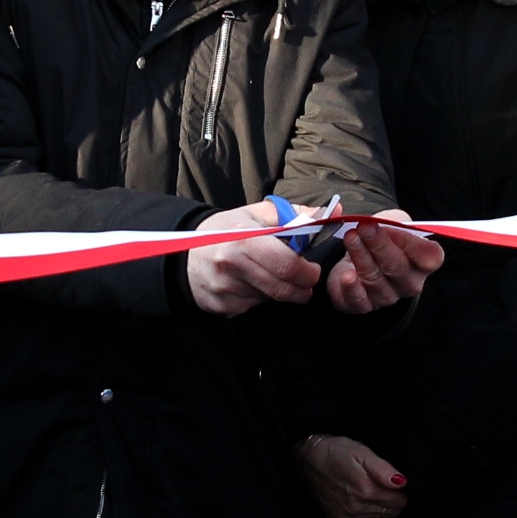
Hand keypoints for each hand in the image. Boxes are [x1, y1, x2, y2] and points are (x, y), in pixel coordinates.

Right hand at [185, 199, 320, 317]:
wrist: (183, 253)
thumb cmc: (226, 231)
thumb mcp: (256, 214)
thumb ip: (296, 214)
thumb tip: (333, 211)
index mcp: (244, 238)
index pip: (287, 265)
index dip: (307, 272)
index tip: (312, 270)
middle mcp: (232, 264)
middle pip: (281, 288)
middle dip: (301, 289)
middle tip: (305, 283)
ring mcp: (224, 288)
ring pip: (269, 298)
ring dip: (278, 291)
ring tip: (270, 276)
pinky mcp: (221, 305)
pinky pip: (252, 306)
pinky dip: (259, 297)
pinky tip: (250, 284)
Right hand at [297, 433, 407, 517]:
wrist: (308, 459)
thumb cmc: (337, 452)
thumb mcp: (362, 452)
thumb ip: (383, 469)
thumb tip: (401, 483)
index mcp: (366, 489)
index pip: (399, 501)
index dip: (400, 493)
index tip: (395, 486)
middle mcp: (356, 507)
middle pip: (391, 513)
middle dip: (393, 503)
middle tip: (386, 490)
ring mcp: (346, 516)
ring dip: (382, 513)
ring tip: (375, 498)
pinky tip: (365, 509)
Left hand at [323, 208, 440, 314]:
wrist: (356, 258)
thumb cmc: (381, 239)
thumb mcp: (391, 222)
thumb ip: (389, 218)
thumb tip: (372, 218)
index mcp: (424, 263)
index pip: (430, 257)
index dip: (410, 242)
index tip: (390, 227)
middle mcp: (409, 283)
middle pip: (398, 266)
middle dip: (379, 244)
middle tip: (364, 227)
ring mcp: (387, 296)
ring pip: (375, 278)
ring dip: (360, 255)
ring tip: (350, 237)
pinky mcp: (363, 305)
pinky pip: (359, 300)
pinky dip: (352, 287)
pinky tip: (347, 276)